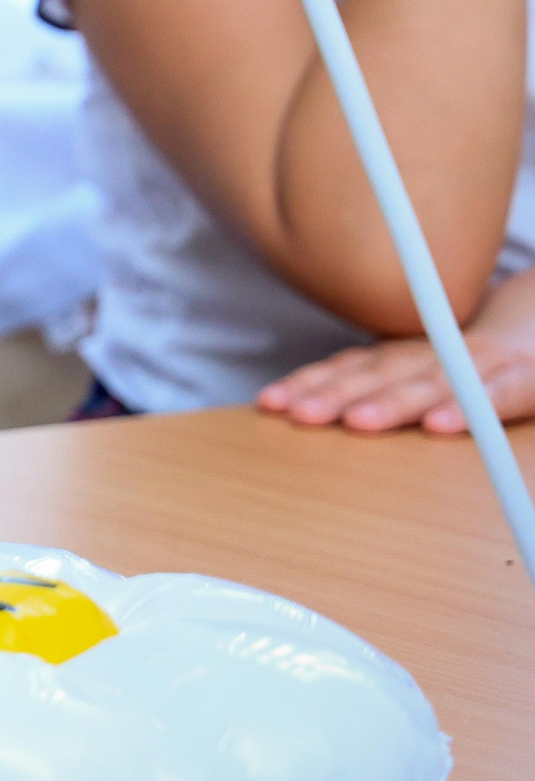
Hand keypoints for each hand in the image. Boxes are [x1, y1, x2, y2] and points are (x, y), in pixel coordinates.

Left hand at [258, 317, 534, 434]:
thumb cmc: (469, 361)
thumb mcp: (417, 366)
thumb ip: (372, 380)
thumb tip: (303, 403)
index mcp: (403, 354)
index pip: (348, 366)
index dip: (309, 382)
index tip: (271, 402)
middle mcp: (433, 354)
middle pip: (378, 374)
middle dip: (336, 395)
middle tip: (301, 415)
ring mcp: (479, 364)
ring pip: (430, 383)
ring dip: (392, 403)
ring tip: (357, 422)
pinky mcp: (523, 380)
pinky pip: (494, 396)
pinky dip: (467, 410)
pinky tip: (440, 426)